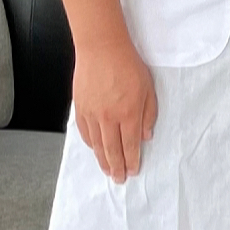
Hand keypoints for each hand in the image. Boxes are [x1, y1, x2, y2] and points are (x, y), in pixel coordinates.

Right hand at [73, 33, 156, 181]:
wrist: (102, 50)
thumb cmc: (129, 66)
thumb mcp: (149, 89)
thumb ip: (149, 114)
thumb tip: (146, 136)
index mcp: (129, 114)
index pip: (130, 144)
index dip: (132, 160)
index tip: (133, 171)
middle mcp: (109, 118)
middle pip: (112, 149)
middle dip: (117, 167)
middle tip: (119, 179)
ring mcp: (92, 114)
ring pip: (96, 144)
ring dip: (102, 160)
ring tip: (108, 171)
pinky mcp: (80, 108)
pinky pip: (84, 132)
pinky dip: (90, 144)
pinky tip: (94, 150)